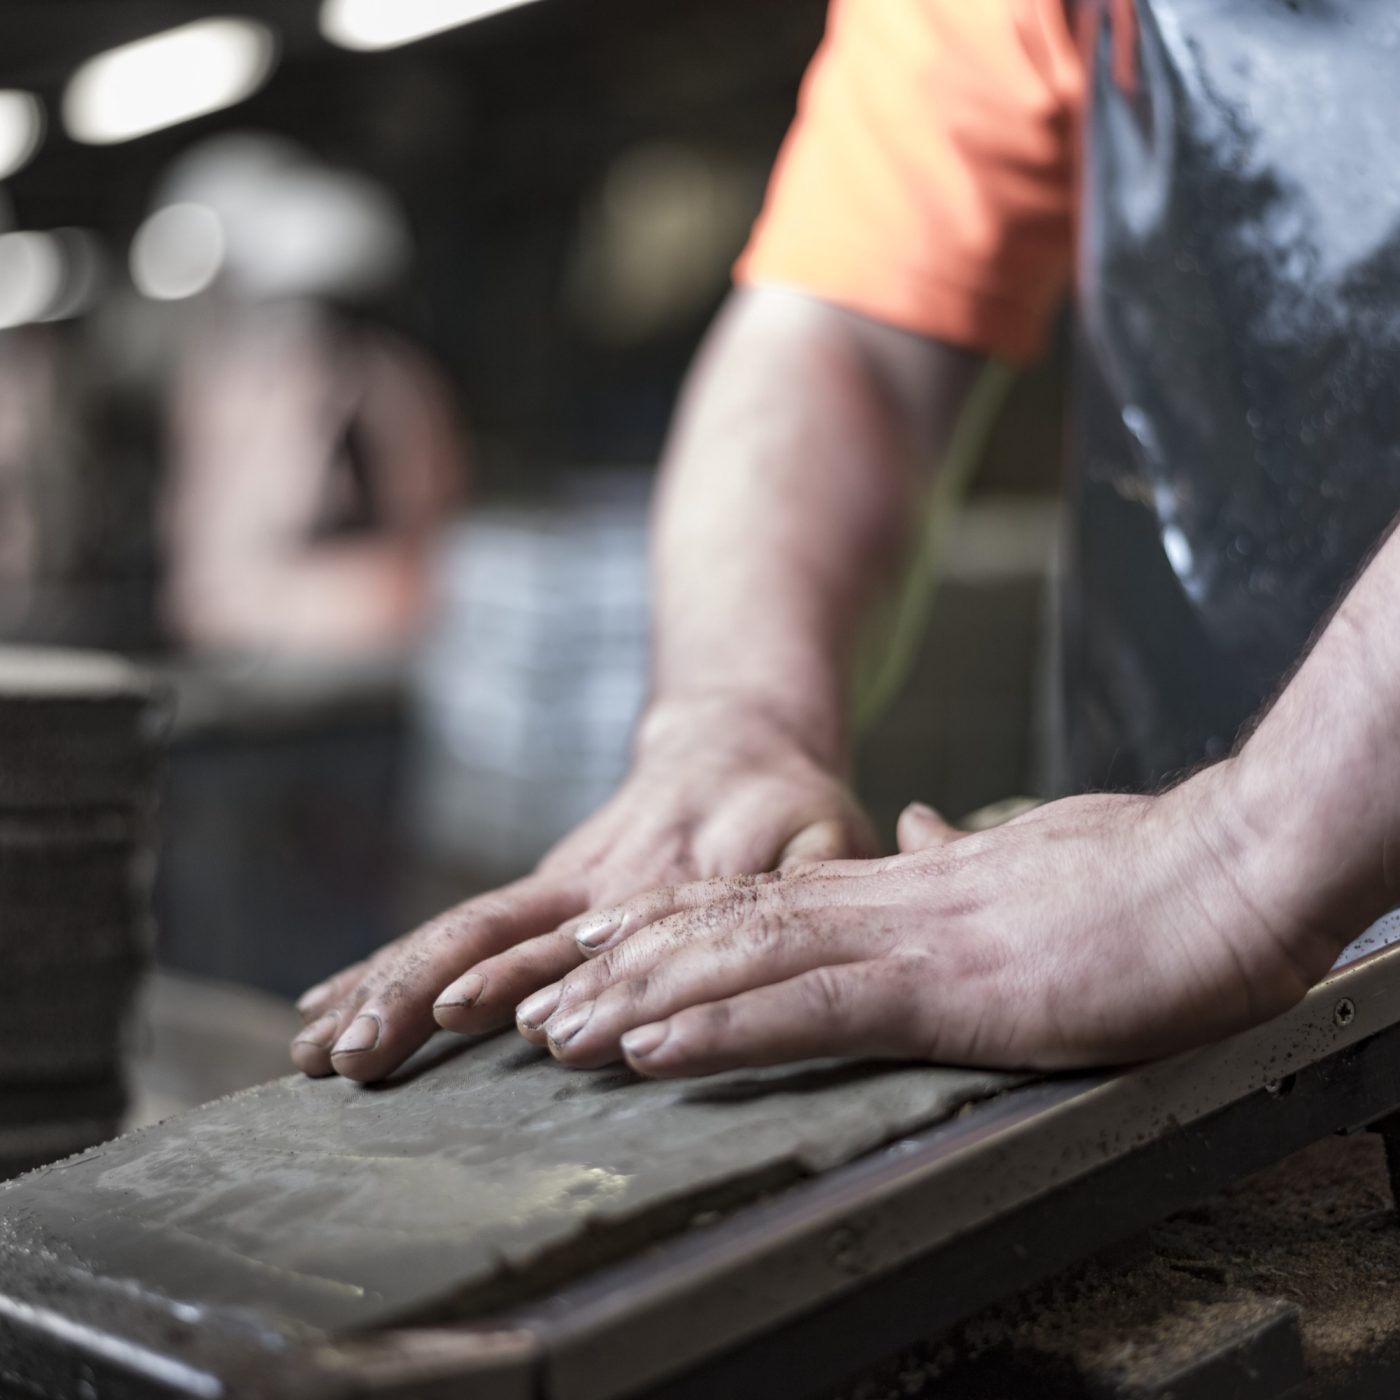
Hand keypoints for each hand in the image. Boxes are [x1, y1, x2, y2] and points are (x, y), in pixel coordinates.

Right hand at [291, 696, 875, 1080]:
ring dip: (380, 987)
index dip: (518, 976)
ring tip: (310, 1050)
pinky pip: (452, 929)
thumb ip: (812, 886)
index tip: (453, 1016)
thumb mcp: (826, 840)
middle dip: (412, 992)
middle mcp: (589, 886)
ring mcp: (553, 887)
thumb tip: (789, 947)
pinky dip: (384, 967)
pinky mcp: (537, 893)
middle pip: (486, 934)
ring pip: (453, 933)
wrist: (736, 743)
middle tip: (351, 1056)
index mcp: (656, 881)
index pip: (576, 935)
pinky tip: (325, 1009)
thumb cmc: (791, 807)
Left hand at [517, 765, 1343, 1076]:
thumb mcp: (1024, 859)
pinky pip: (806, 1007)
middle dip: (620, 972)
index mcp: (902, 888)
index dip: (669, 929)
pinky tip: (652, 1047)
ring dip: (638, 1001)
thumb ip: (951, 854)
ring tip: (553, 1031)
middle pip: (723, 932)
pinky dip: (718, 1028)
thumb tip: (910, 832)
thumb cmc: (1141, 876)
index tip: (599, 951)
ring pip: (739, 964)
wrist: (1225, 870)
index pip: (760, 904)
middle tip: (532, 1005)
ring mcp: (906, 940)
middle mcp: (882, 906)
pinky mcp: (944, 984)